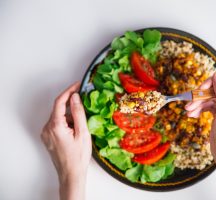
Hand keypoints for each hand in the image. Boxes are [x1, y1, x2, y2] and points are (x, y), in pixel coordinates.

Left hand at [41, 82, 90, 199]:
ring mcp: (46, 133)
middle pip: (59, 109)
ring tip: (82, 124)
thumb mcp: (82, 132)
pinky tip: (76, 129)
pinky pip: (57, 124)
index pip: (60, 102)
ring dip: (70, 115)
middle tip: (85, 103)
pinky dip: (66, 122)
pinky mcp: (48, 138)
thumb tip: (75, 97)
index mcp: (55, 125)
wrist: (71, 173)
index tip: (78, 85)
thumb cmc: (78, 156)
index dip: (69, 91)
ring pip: (58, 116)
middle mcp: (47, 128)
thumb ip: (78, 113)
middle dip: (71, 104)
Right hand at [185, 72, 215, 165]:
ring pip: (209, 98)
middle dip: (201, 96)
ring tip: (188, 111)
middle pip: (215, 90)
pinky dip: (199, 109)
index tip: (200, 90)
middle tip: (189, 103)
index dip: (211, 84)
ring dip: (198, 103)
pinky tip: (192, 114)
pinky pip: (207, 106)